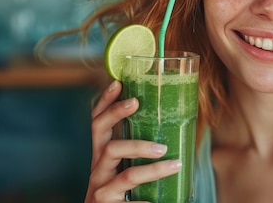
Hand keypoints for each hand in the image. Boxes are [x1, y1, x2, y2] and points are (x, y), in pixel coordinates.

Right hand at [84, 80, 182, 202]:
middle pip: (101, 134)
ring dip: (154, 168)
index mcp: (102, 157)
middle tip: (137, 102)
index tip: (118, 82)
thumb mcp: (123, 171)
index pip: (98, 123)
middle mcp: (97, 169)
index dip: (105, 102)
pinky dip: (148, 201)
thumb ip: (138, 156)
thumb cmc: (121, 197)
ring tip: (175, 163)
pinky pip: (132, 201)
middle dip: (117, 114)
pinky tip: (159, 202)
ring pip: (127, 173)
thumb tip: (173, 138)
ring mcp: (101, 189)